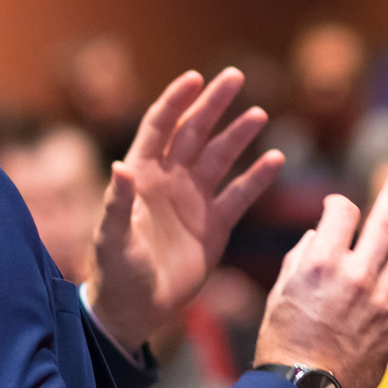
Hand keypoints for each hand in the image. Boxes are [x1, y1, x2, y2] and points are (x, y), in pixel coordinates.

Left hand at [87, 69, 283, 349]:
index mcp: (142, 176)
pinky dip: (257, 178)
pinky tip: (276, 160)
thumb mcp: (111, 240)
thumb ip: (116, 204)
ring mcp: (194, 201)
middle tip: (236, 76)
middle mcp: (170, 180)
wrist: (136, 311)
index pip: (160, 127)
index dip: (176, 101)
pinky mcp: (215, 226)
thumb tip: (118, 166)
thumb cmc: (115, 274)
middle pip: (194, 132)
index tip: (196, 78)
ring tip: (259, 114)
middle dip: (214, 104)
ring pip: (220, 158)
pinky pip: (239, 194)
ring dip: (238, 135)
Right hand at [253, 170, 387, 387]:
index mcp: (322, 264)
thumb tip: (318, 237)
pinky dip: (387, 287)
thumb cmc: (282, 340)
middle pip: (386, 222)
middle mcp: (357, 277)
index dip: (337, 204)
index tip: (336, 206)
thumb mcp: (282, 291)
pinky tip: (379, 289)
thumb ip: (302, 257)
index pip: (343, 211)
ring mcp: (380, 303)